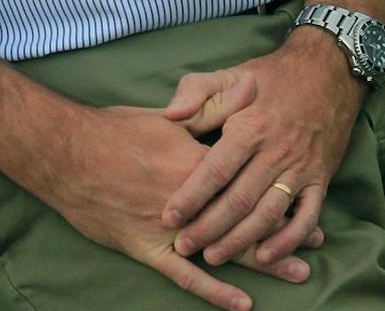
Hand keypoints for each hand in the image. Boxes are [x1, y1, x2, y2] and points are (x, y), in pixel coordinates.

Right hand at [40, 105, 320, 310]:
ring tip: (298, 270)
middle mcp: (192, 198)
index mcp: (198, 161)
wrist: (68, 153)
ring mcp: (170, 228)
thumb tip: (244, 95)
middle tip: (316, 239)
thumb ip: (205, 109)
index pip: (249, 177)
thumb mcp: (166, 113)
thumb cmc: (115, 130)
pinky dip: (215, 290)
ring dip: (265, 261)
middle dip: (284, 228)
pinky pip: (185, 277)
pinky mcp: (147, 248)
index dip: (279, 187)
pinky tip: (241, 303)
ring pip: (226, 249)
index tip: (306, 192)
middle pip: (248, 215)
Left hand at [159, 31, 363, 271]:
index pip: (215, 170)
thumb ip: (195, 92)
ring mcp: (300, 168)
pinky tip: (267, 256)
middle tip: (183, 246)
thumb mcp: (228, 74)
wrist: (327, 72)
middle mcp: (276, 152)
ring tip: (214, 256)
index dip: (190, 197)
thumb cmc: (269, 77)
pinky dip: (288, 240)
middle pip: (239, 200)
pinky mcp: (320, 179)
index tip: (168, 216)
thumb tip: (170, 115)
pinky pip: (307, 217)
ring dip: (241, 240)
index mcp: (250, 126)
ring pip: (269, 214)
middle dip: (208, 228)